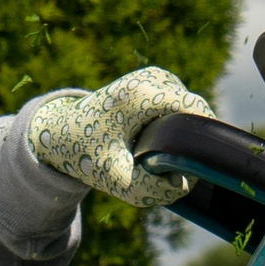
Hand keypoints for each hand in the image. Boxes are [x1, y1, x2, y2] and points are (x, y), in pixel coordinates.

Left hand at [27, 67, 216, 209]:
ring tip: (153, 154)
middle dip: (187, 144)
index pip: (195, 111)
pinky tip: (152, 141)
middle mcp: (154, 77)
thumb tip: (184, 183)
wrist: (63, 130)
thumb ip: (150, 189)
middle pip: (194, 114)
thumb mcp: (114, 179)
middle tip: (163, 168)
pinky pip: (181, 108)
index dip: (201, 143)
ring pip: (189, 112)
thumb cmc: (88, 153)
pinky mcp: (158, 80)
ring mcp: (157, 76)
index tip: (191, 169)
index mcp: (142, 93)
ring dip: (180, 137)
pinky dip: (173, 127)